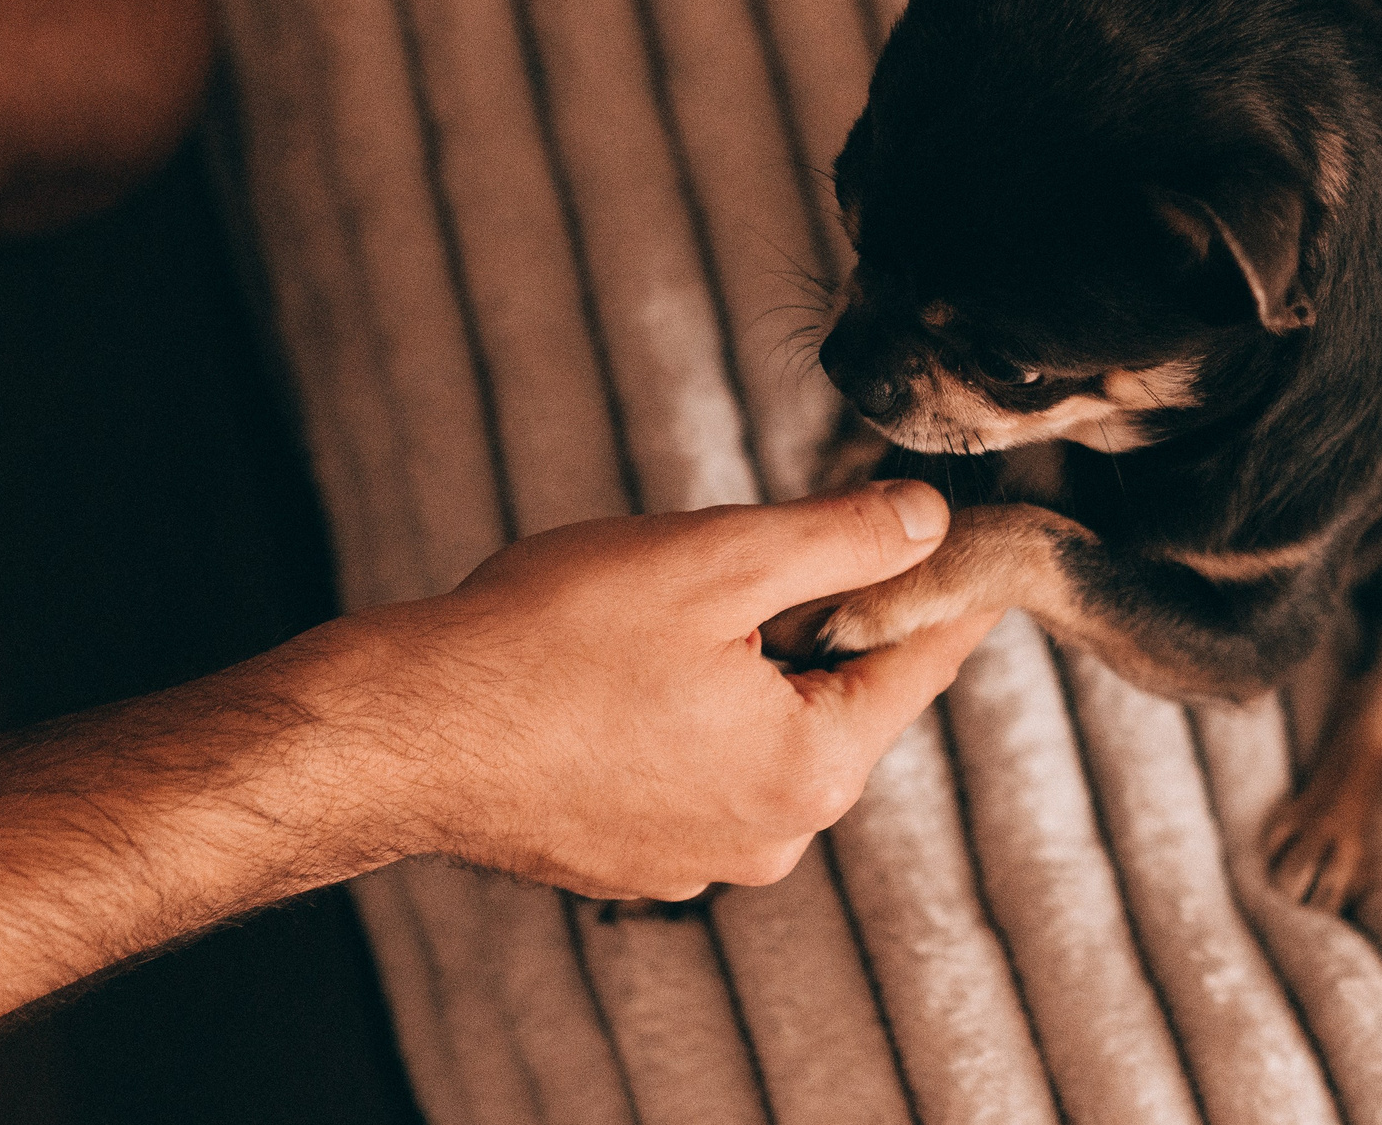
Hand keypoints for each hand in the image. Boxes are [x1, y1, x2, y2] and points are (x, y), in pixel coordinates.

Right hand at [345, 482, 1003, 900]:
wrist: (406, 734)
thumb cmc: (548, 644)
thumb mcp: (715, 560)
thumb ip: (839, 540)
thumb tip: (927, 521)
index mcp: (812, 769)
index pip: (918, 663)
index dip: (943, 589)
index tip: (974, 546)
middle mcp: (770, 837)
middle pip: (834, 702)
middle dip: (808, 626)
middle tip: (740, 559)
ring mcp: (697, 860)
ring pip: (756, 735)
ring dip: (733, 672)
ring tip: (647, 619)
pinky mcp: (632, 859)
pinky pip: (690, 771)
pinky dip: (673, 718)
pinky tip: (607, 676)